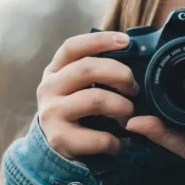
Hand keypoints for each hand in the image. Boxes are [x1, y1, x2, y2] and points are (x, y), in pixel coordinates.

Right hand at [37, 31, 138, 158]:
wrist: (57, 144)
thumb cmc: (78, 106)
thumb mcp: (80, 84)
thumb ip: (98, 68)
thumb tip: (132, 51)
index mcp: (56, 69)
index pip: (73, 47)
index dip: (100, 40)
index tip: (126, 41)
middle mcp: (49, 88)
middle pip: (87, 69)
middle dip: (120, 75)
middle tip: (134, 88)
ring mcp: (52, 113)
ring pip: (96, 99)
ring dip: (122, 107)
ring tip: (128, 115)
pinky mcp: (59, 139)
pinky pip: (98, 136)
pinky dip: (115, 141)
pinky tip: (118, 142)